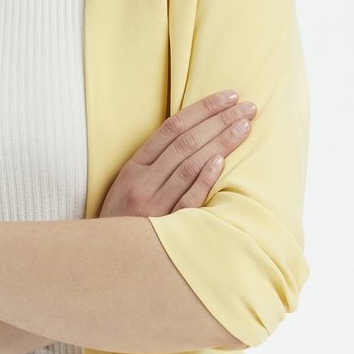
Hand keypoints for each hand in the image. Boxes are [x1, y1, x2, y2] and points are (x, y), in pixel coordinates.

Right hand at [98, 90, 257, 217]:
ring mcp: (152, 205)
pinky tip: (221, 161)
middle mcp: (142, 182)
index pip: (172, 128)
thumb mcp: (127, 187)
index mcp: (133, 168)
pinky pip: (187, 200)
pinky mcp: (163, 227)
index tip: (229, 96)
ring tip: (245, 126)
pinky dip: (203, 179)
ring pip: (189, 165)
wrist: (105, 258)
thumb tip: (193, 138)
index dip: (203, 109)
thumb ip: (153, 165)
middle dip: (219, 120)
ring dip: (220, 142)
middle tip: (248, 106)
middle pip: (186, 142)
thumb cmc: (122, 221)